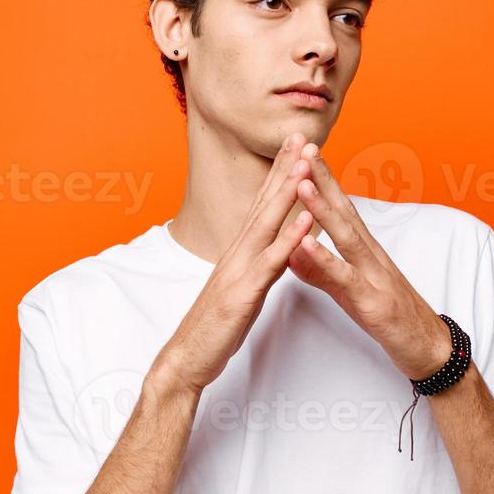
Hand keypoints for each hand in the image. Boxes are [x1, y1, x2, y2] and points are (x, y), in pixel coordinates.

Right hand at [157, 133, 317, 393]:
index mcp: (240, 251)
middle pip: (265, 203)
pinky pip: (270, 264)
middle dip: (286, 168)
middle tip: (303, 135)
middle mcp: (238, 253)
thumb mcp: (239, 288)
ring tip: (307, 164)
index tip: (297, 146)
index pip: (263, 204)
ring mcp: (239, 271)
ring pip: (268, 225)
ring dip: (288, 193)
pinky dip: (288, 241)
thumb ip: (256, 265)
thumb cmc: (214, 327)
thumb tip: (274, 249)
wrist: (186, 358)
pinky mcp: (243, 294)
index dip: (280, 172)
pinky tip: (305, 221)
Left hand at [287, 143, 452, 379]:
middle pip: (344, 210)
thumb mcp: (348, 290)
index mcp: (364, 250)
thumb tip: (293, 250)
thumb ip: (320, 270)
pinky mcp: (372, 301)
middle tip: (304, 148)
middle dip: (323, 178)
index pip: (341, 207)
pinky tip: (306, 245)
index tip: (304, 152)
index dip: (323, 179)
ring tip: (302, 183)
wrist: (427, 348)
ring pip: (346, 236)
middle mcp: (371, 254)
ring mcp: (374, 275)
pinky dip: (326, 259)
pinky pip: (346, 277)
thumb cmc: (386, 316)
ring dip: (323, 209)